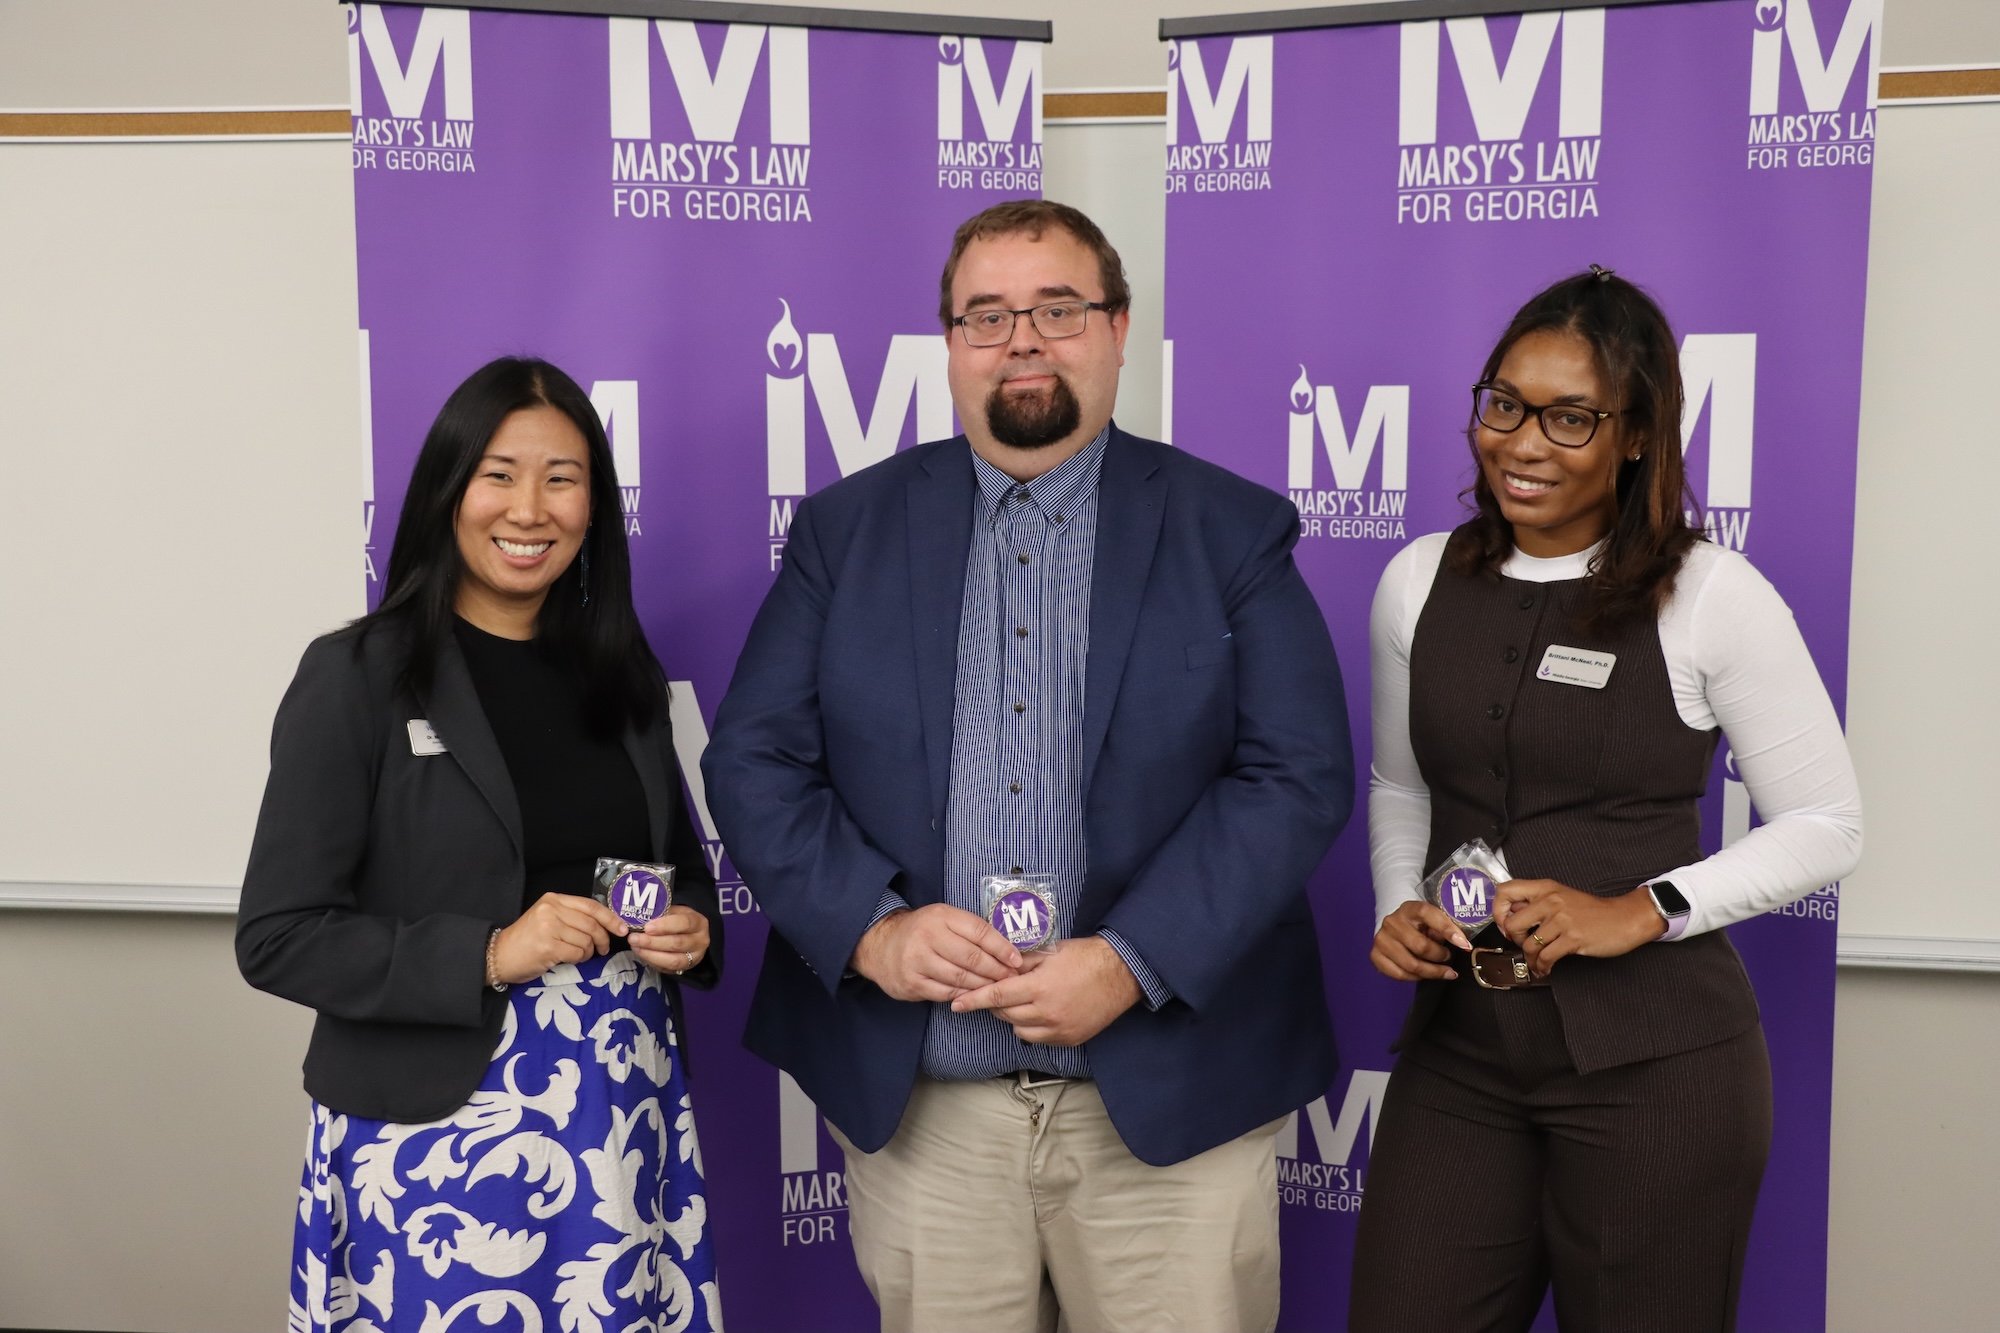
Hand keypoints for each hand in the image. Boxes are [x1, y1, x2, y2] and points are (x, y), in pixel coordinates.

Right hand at [492, 893, 629, 984]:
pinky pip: (577, 953)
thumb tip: (606, 924)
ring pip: (586, 940)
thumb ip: (572, 916)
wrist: (500, 955)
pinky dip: (580, 958)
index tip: (622, 929)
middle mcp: (551, 910)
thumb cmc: (527, 939)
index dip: (610, 918)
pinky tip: (572, 959)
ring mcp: (549, 928)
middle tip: (603, 949)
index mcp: (553, 899)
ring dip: (589, 951)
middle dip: (603, 939)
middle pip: (592, 924)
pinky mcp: (548, 947)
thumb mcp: (548, 918)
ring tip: (581, 955)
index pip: (590, 906)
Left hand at [628, 904, 710, 975]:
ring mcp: (694, 957)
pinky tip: (641, 953)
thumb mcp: (674, 911)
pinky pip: (667, 968)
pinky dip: (652, 962)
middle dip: (653, 942)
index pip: (684, 923)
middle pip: (677, 944)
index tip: (647, 927)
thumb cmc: (678, 920)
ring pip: (673, 960)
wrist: (691, 935)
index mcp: (699, 923)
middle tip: (634, 938)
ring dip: (651, 954)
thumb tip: (639, 917)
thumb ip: (661, 914)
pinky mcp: (685, 969)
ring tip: (635, 947)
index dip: (665, 926)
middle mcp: (700, 941)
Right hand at [851, 904, 1021, 1002]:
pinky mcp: (912, 983)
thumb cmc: (921, 931)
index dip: (1002, 947)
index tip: (1016, 959)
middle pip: (972, 958)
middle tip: (1012, 977)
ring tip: (998, 988)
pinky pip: (947, 993)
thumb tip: (1007, 948)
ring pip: (961, 978)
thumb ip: (970, 930)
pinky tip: (975, 994)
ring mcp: (918, 961)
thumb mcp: (943, 919)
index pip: (979, 931)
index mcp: (940, 916)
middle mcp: (928, 937)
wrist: (880, 945)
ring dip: (984, 985)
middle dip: (997, 970)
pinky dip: (965, 995)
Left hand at [948, 937, 1141, 1046]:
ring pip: (1019, 1029)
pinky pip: (1038, 1038)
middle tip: (996, 991)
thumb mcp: (1050, 952)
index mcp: (1040, 987)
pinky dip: (1031, 1027)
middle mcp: (1047, 1012)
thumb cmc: (1085, 957)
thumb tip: (998, 968)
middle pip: (1006, 1014)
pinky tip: (1038, 1012)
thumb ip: (1021, 962)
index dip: (974, 1000)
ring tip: (1021, 1000)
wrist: (1121, 974)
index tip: (956, 1004)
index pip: (997, 995)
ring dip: (1013, 1016)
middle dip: (996, 1004)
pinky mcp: (1069, 1039)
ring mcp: (1059, 1029)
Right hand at [1368, 900, 1470, 982]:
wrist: (1395, 926)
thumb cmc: (1420, 925)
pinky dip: (1415, 978)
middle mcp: (1392, 922)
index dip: (1448, 929)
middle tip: (1448, 957)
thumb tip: (1462, 944)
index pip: (1428, 914)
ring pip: (1411, 965)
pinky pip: (1399, 974)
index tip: (1465, 945)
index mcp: (1409, 908)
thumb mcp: (1433, 919)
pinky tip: (1424, 975)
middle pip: (1421, 946)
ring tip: (1443, 971)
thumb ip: (1444, 927)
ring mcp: (1381, 939)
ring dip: (1432, 972)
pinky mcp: (1376, 955)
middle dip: (1440, 956)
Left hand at [1492, 878, 1665, 976]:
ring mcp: (1562, 920)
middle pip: (1512, 923)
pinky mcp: (1573, 938)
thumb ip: (1537, 903)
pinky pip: (1546, 957)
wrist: (1625, 918)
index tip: (1505, 923)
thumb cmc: (1593, 910)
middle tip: (1524, 944)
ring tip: (1536, 962)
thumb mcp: (1562, 896)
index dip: (1498, 910)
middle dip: (1514, 940)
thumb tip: (1511, 915)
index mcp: (1545, 888)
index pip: (1505, 891)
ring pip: (1529, 944)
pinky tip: (1545, 968)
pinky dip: (1541, 967)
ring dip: (1529, 958)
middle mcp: (1550, 901)